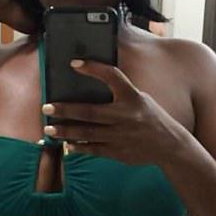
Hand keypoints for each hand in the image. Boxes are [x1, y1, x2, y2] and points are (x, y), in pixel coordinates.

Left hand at [42, 59, 185, 166]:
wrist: (169, 145)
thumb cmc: (150, 117)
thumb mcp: (140, 99)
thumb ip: (120, 94)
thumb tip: (89, 90)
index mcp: (133, 97)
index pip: (112, 76)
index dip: (93, 68)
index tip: (74, 64)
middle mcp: (126, 116)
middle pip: (90, 112)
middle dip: (65, 110)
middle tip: (46, 108)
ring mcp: (121, 136)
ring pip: (87, 133)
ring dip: (66, 131)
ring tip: (49, 129)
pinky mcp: (119, 152)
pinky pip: (94, 149)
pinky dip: (79, 147)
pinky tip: (66, 144)